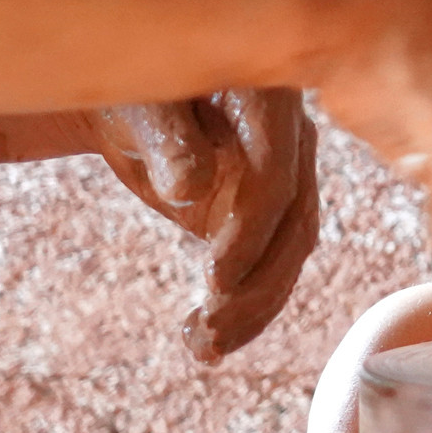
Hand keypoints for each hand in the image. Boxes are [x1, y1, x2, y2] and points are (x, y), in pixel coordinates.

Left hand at [94, 89, 318, 362]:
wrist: (136, 97)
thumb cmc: (136, 85)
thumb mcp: (140, 103)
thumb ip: (166, 139)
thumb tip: (191, 188)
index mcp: (269, 99)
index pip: (276, 175)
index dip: (250, 232)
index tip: (211, 280)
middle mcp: (294, 139)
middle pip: (295, 222)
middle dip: (257, 284)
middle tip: (209, 330)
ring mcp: (288, 177)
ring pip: (290, 252)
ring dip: (254, 307)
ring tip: (203, 347)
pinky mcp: (270, 213)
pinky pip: (271, 264)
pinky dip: (246, 308)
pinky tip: (207, 345)